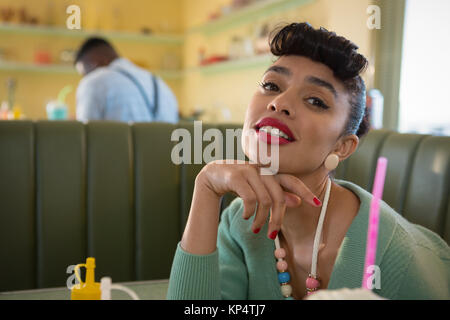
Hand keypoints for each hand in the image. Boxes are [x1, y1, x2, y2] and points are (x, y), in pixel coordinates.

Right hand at [197, 160, 321, 238]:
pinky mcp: (237, 176)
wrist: (212, 176)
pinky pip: (250, 199)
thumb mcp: (259, 190)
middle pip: (278, 197)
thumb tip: (298, 201)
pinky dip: (249, 212)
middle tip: (272, 235)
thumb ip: (277, 194)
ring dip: (261, 219)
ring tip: (255, 228)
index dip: (305, 191)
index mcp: (270, 173)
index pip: (291, 181)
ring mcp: (249, 171)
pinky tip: (245, 217)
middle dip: (277, 219)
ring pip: (265, 200)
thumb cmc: (238, 184)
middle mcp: (262, 170)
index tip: (318, 204)